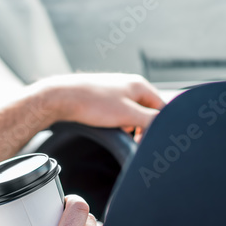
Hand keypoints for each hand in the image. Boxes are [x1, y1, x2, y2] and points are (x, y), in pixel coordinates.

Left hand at [35, 73, 165, 132]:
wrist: (62, 98)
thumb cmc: (93, 103)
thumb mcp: (127, 115)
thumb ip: (149, 120)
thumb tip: (163, 125)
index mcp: (140, 85)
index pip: (161, 106)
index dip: (158, 125)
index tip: (149, 140)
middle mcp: (129, 85)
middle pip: (147, 110)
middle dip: (143, 127)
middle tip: (135, 140)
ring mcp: (115, 90)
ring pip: (131, 112)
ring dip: (129, 125)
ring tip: (120, 132)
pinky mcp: (103, 97)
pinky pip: (118, 112)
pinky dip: (117, 122)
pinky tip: (109, 128)